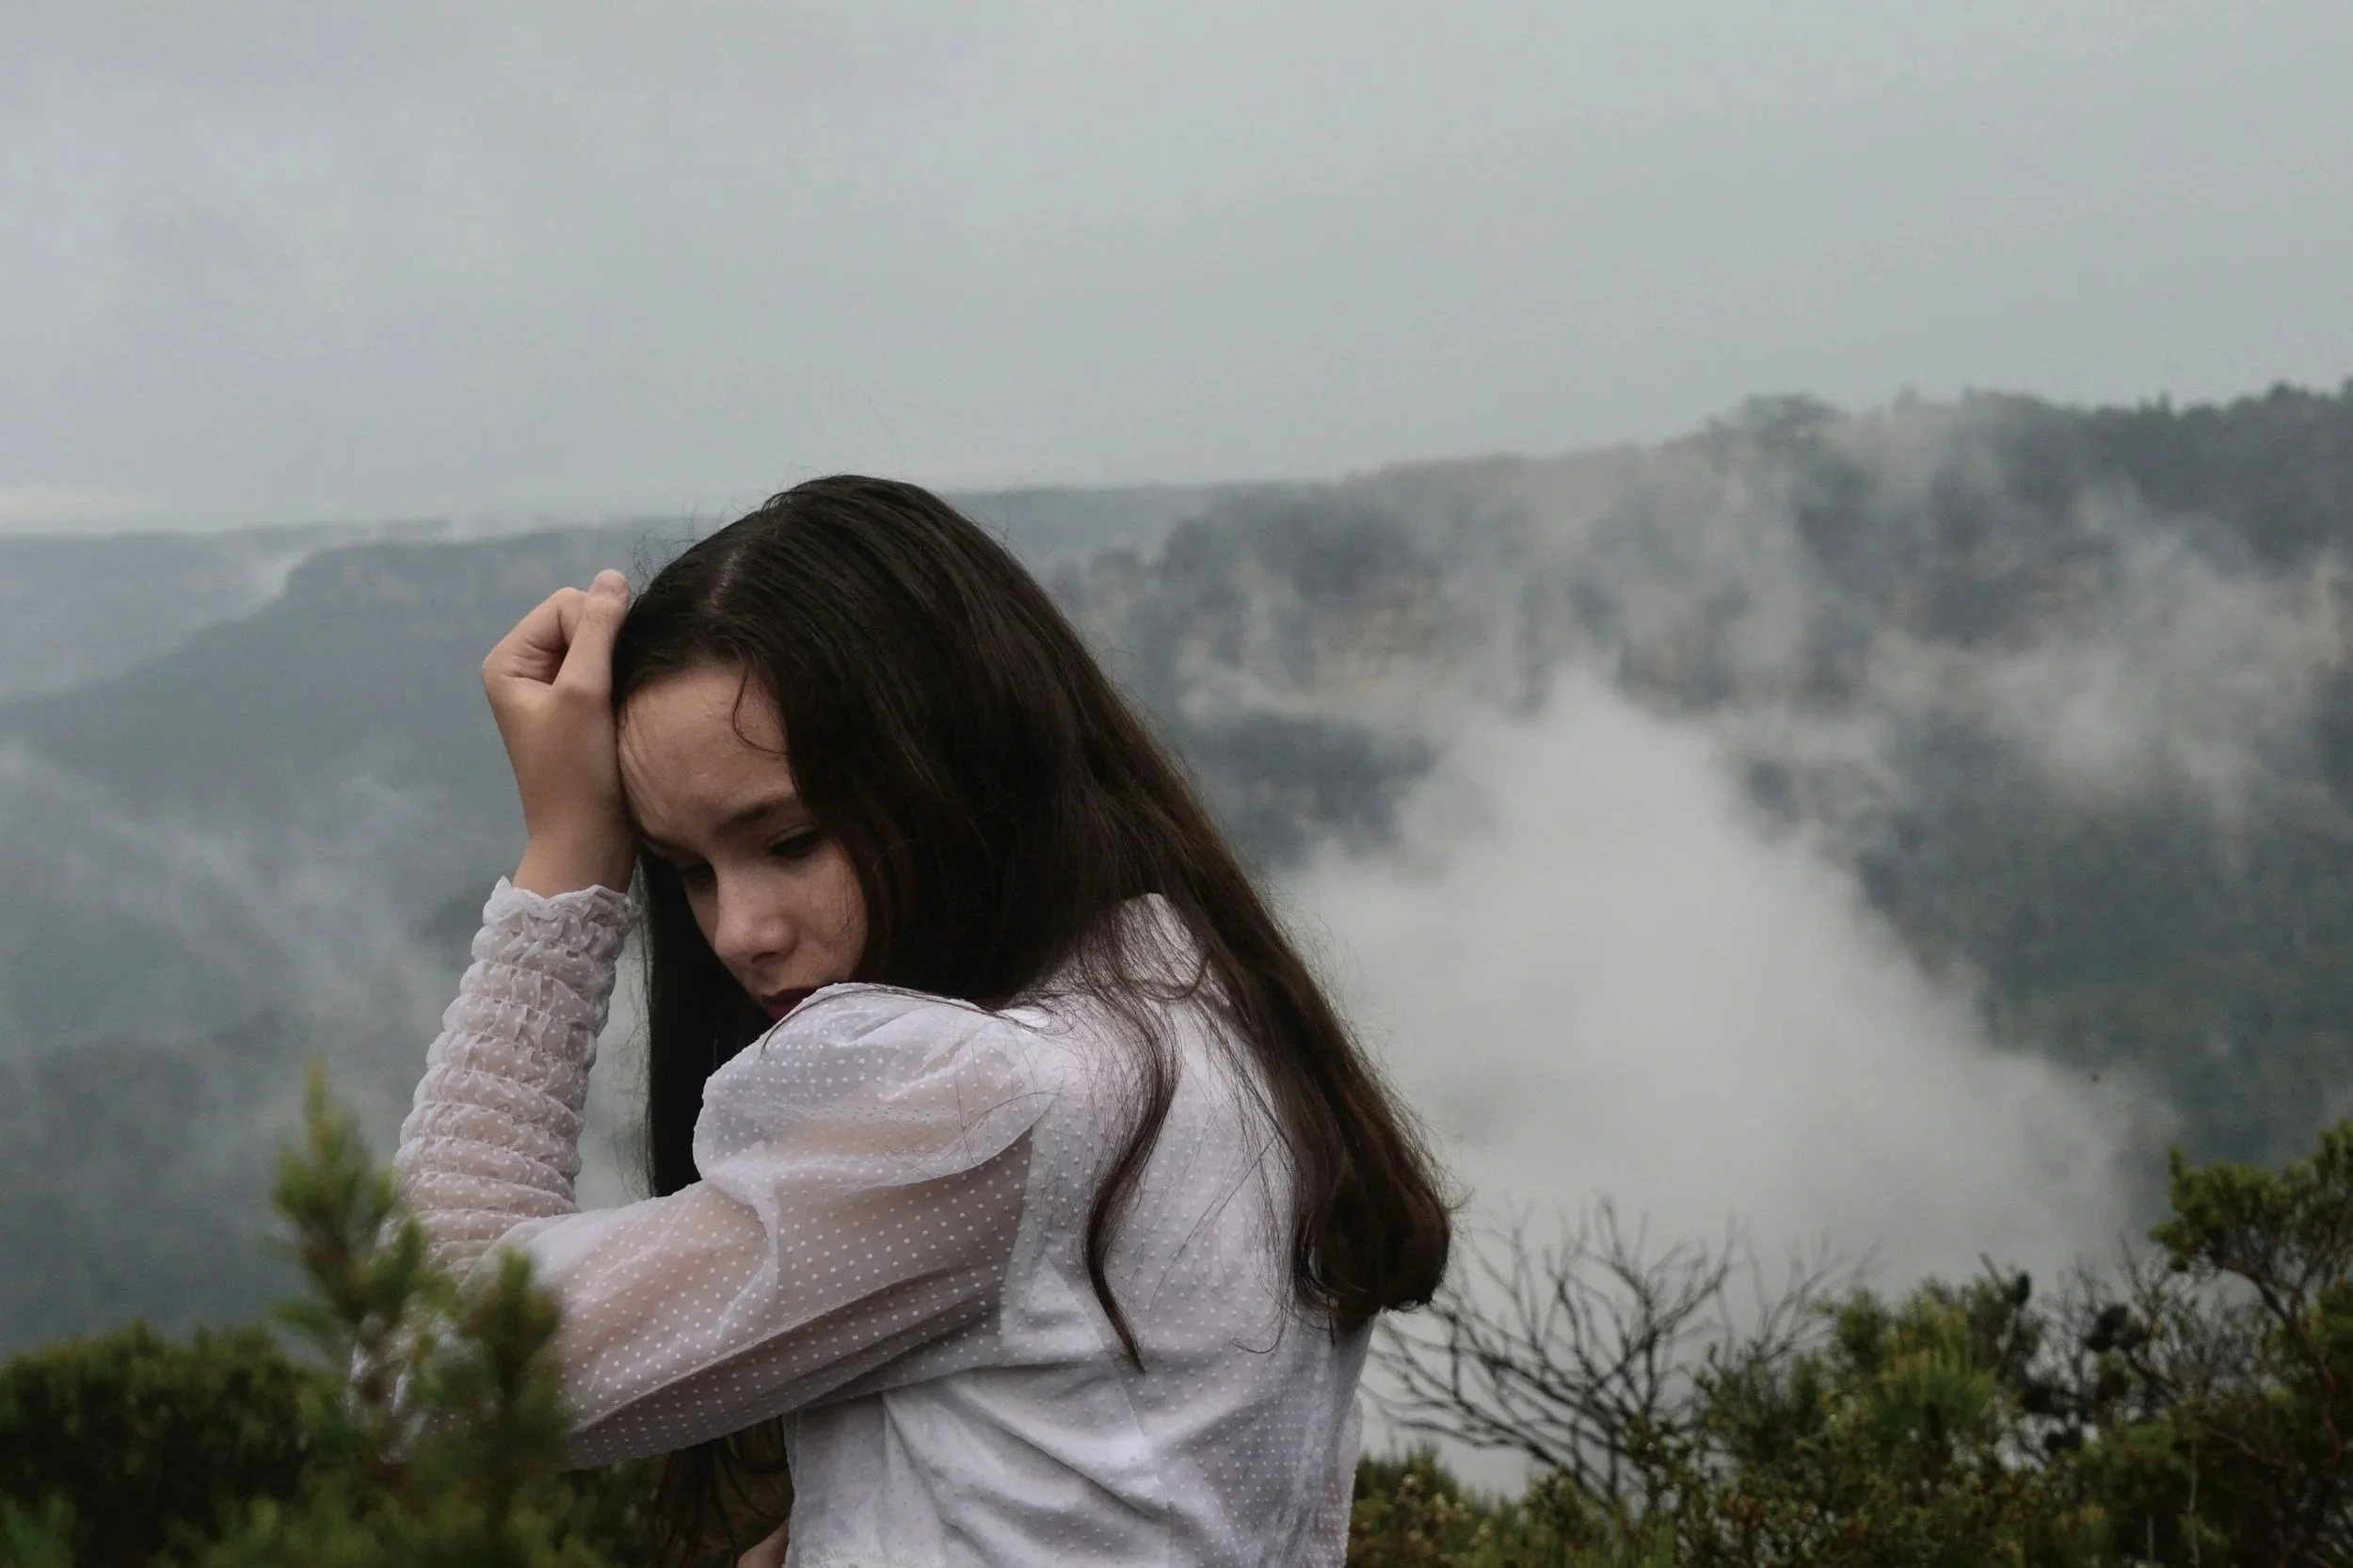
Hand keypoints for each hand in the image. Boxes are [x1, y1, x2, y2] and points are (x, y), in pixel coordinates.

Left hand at [483, 569, 637, 895]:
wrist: (587, 842)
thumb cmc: (577, 771)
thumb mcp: (585, 693)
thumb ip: (598, 629)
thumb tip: (614, 575)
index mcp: (509, 661)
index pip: (567, 605)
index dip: (596, 632)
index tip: (604, 681)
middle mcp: (526, 669)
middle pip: (581, 620)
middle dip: (608, 646)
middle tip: (614, 695)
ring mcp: (552, 690)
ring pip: (600, 645)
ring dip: (619, 666)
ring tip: (621, 704)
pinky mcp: (578, 709)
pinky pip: (607, 670)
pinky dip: (623, 682)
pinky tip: (627, 709)